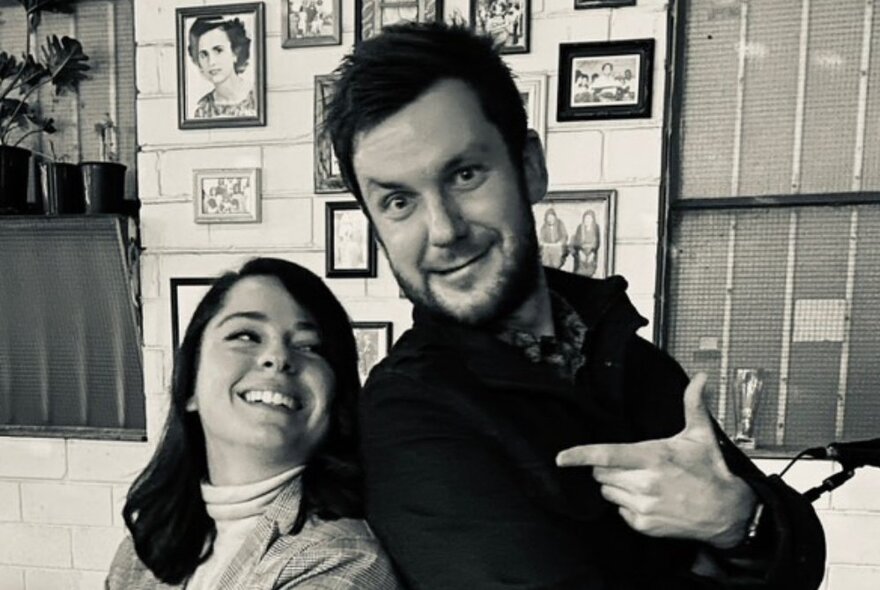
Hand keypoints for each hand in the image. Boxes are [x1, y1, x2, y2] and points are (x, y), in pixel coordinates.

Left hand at [556, 373, 756, 548]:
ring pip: (607, 491)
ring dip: (617, 485)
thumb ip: (693, 404)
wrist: (727, 512)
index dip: (580, 455)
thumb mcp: (700, 435)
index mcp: (653, 457)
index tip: (560, 457)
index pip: (607, 455)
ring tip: (643, 481)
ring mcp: (643, 506)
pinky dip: (627, 505)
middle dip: (608, 466)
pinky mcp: (644, 525)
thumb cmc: (710, 470)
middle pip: (601, 472)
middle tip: (632, 464)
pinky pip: (619, 511)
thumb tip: (699, 379)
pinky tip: (648, 499)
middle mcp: (645, 483)